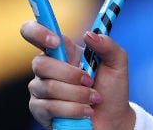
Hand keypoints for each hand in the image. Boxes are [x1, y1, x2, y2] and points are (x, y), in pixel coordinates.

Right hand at [21, 21, 135, 129]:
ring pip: (48, 87)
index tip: (56, 42)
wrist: (113, 119)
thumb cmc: (112, 90)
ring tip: (93, 99)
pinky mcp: (39, 110)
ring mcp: (40, 89)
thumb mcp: (118, 63)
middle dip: (71, 75)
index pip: (34, 33)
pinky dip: (73, 109)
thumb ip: (107, 45)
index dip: (38, 32)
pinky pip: (49, 107)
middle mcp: (47, 68)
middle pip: (41, 64)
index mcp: (63, 51)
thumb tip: (89, 34)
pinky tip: (85, 112)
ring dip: (77, 95)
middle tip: (90, 81)